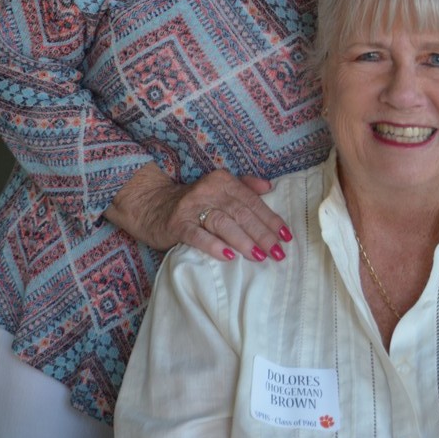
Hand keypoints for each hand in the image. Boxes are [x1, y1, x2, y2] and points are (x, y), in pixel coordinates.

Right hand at [104, 161, 292, 262]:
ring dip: (243, 241)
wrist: (152, 205)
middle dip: (262, 234)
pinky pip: (198, 235)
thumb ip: (244, 186)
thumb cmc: (193, 201)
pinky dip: (214, 246)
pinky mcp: (178, 224)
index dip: (271, 219)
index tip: (286, 236)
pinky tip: (228, 257)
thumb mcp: (218, 188)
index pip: (252, 201)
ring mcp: (192, 207)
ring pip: (223, 223)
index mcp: (223, 180)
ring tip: (259, 256)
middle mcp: (209, 190)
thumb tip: (269, 187)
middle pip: (241, 213)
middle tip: (277, 253)